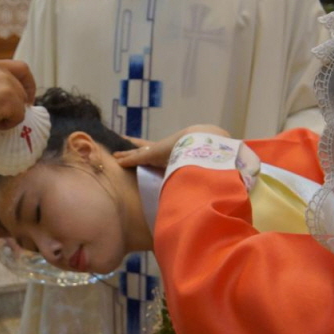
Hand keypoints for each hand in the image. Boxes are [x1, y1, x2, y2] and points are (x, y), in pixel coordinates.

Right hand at [0, 59, 35, 137]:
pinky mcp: (8, 100)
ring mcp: (5, 84)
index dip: (28, 83)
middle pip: (22, 89)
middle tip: (7, 117)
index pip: (21, 68)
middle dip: (18, 104)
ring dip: (9, 116)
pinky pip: (18, 117)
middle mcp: (0, 70)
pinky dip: (7, 124)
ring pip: (21, 105)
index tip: (26, 98)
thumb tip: (6, 102)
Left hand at [114, 124, 229, 168]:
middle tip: (124, 151)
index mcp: (176, 154)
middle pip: (147, 149)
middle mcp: (166, 151)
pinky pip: (136, 157)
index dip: (155, 154)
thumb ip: (204, 175)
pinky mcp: (151, 153)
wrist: (206, 142)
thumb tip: (216, 191)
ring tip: (116, 154)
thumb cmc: (206, 155)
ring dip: (127, 154)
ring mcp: (158, 151)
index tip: (148, 151)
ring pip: (138, 153)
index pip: (163, 154)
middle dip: (136, 150)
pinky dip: (126, 159)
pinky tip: (116, 159)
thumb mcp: (203, 165)